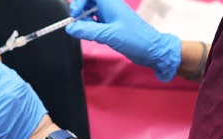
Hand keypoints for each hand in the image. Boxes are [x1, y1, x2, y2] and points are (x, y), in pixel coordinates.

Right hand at [65, 0, 181, 80]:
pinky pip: (96, 22)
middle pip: (87, 2)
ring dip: (86, 23)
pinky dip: (92, 29)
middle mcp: (110, 6)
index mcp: (110, 2)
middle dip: (81, 14)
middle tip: (80, 27)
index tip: (75, 15)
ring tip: (92, 35)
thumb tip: (70, 28)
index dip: (79, 3)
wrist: (152, 50)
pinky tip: (97, 38)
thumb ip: (87, 30)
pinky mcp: (111, 24)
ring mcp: (111, 15)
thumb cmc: (135, 39)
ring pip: (90, 13)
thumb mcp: (108, 35)